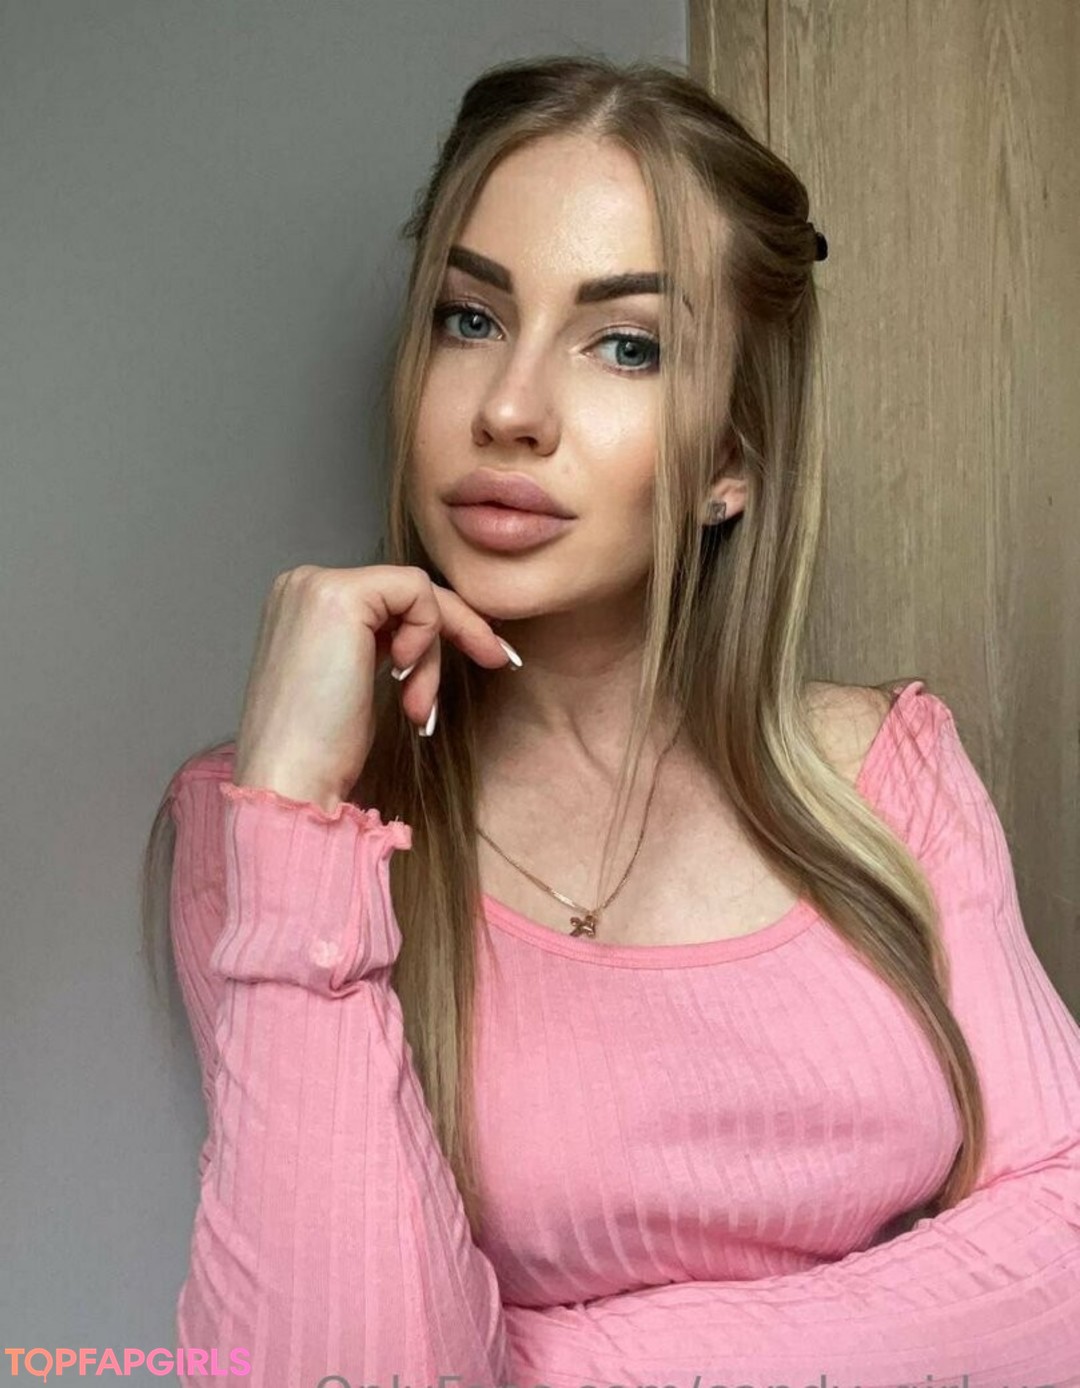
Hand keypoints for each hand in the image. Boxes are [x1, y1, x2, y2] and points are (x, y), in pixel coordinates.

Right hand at [231, 564, 518, 810]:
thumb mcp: (356, 681)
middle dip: (455, 631)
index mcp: (304, 603)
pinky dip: (428, 632)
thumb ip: (380, 644)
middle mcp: (304, 584)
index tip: (488, 653)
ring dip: (433, 654)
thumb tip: (436, 630)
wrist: (291, 779)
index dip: (439, 626)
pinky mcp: (340, 596)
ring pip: (417, 593)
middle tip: (498, 660)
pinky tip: (403, 673)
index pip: (389, 599)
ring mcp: (317, 585)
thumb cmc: (321, 749)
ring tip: (418, 706)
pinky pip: (417, 592)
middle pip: (407, 592)